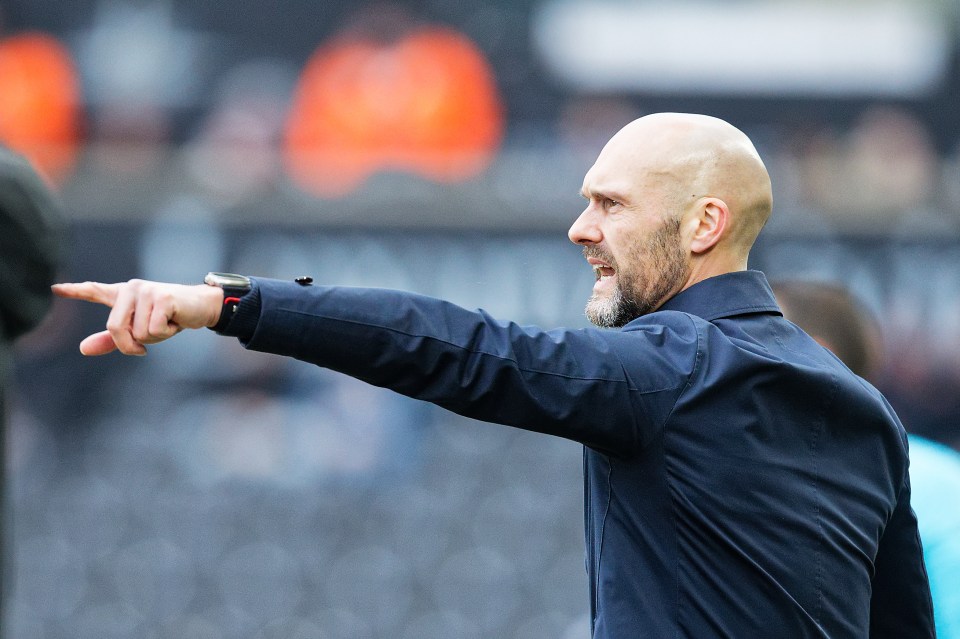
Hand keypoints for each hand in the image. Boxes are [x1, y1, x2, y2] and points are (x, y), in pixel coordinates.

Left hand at [52, 279, 223, 355]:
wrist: (201, 306)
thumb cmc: (169, 318)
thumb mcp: (140, 331)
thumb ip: (112, 340)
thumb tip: (83, 349)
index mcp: (123, 295)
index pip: (95, 291)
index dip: (75, 291)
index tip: (55, 289)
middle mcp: (131, 289)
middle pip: (115, 327)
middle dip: (129, 345)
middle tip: (143, 349)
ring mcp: (146, 291)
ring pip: (138, 332)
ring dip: (156, 338)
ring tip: (167, 324)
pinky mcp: (162, 297)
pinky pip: (154, 329)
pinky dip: (167, 333)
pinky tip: (175, 321)